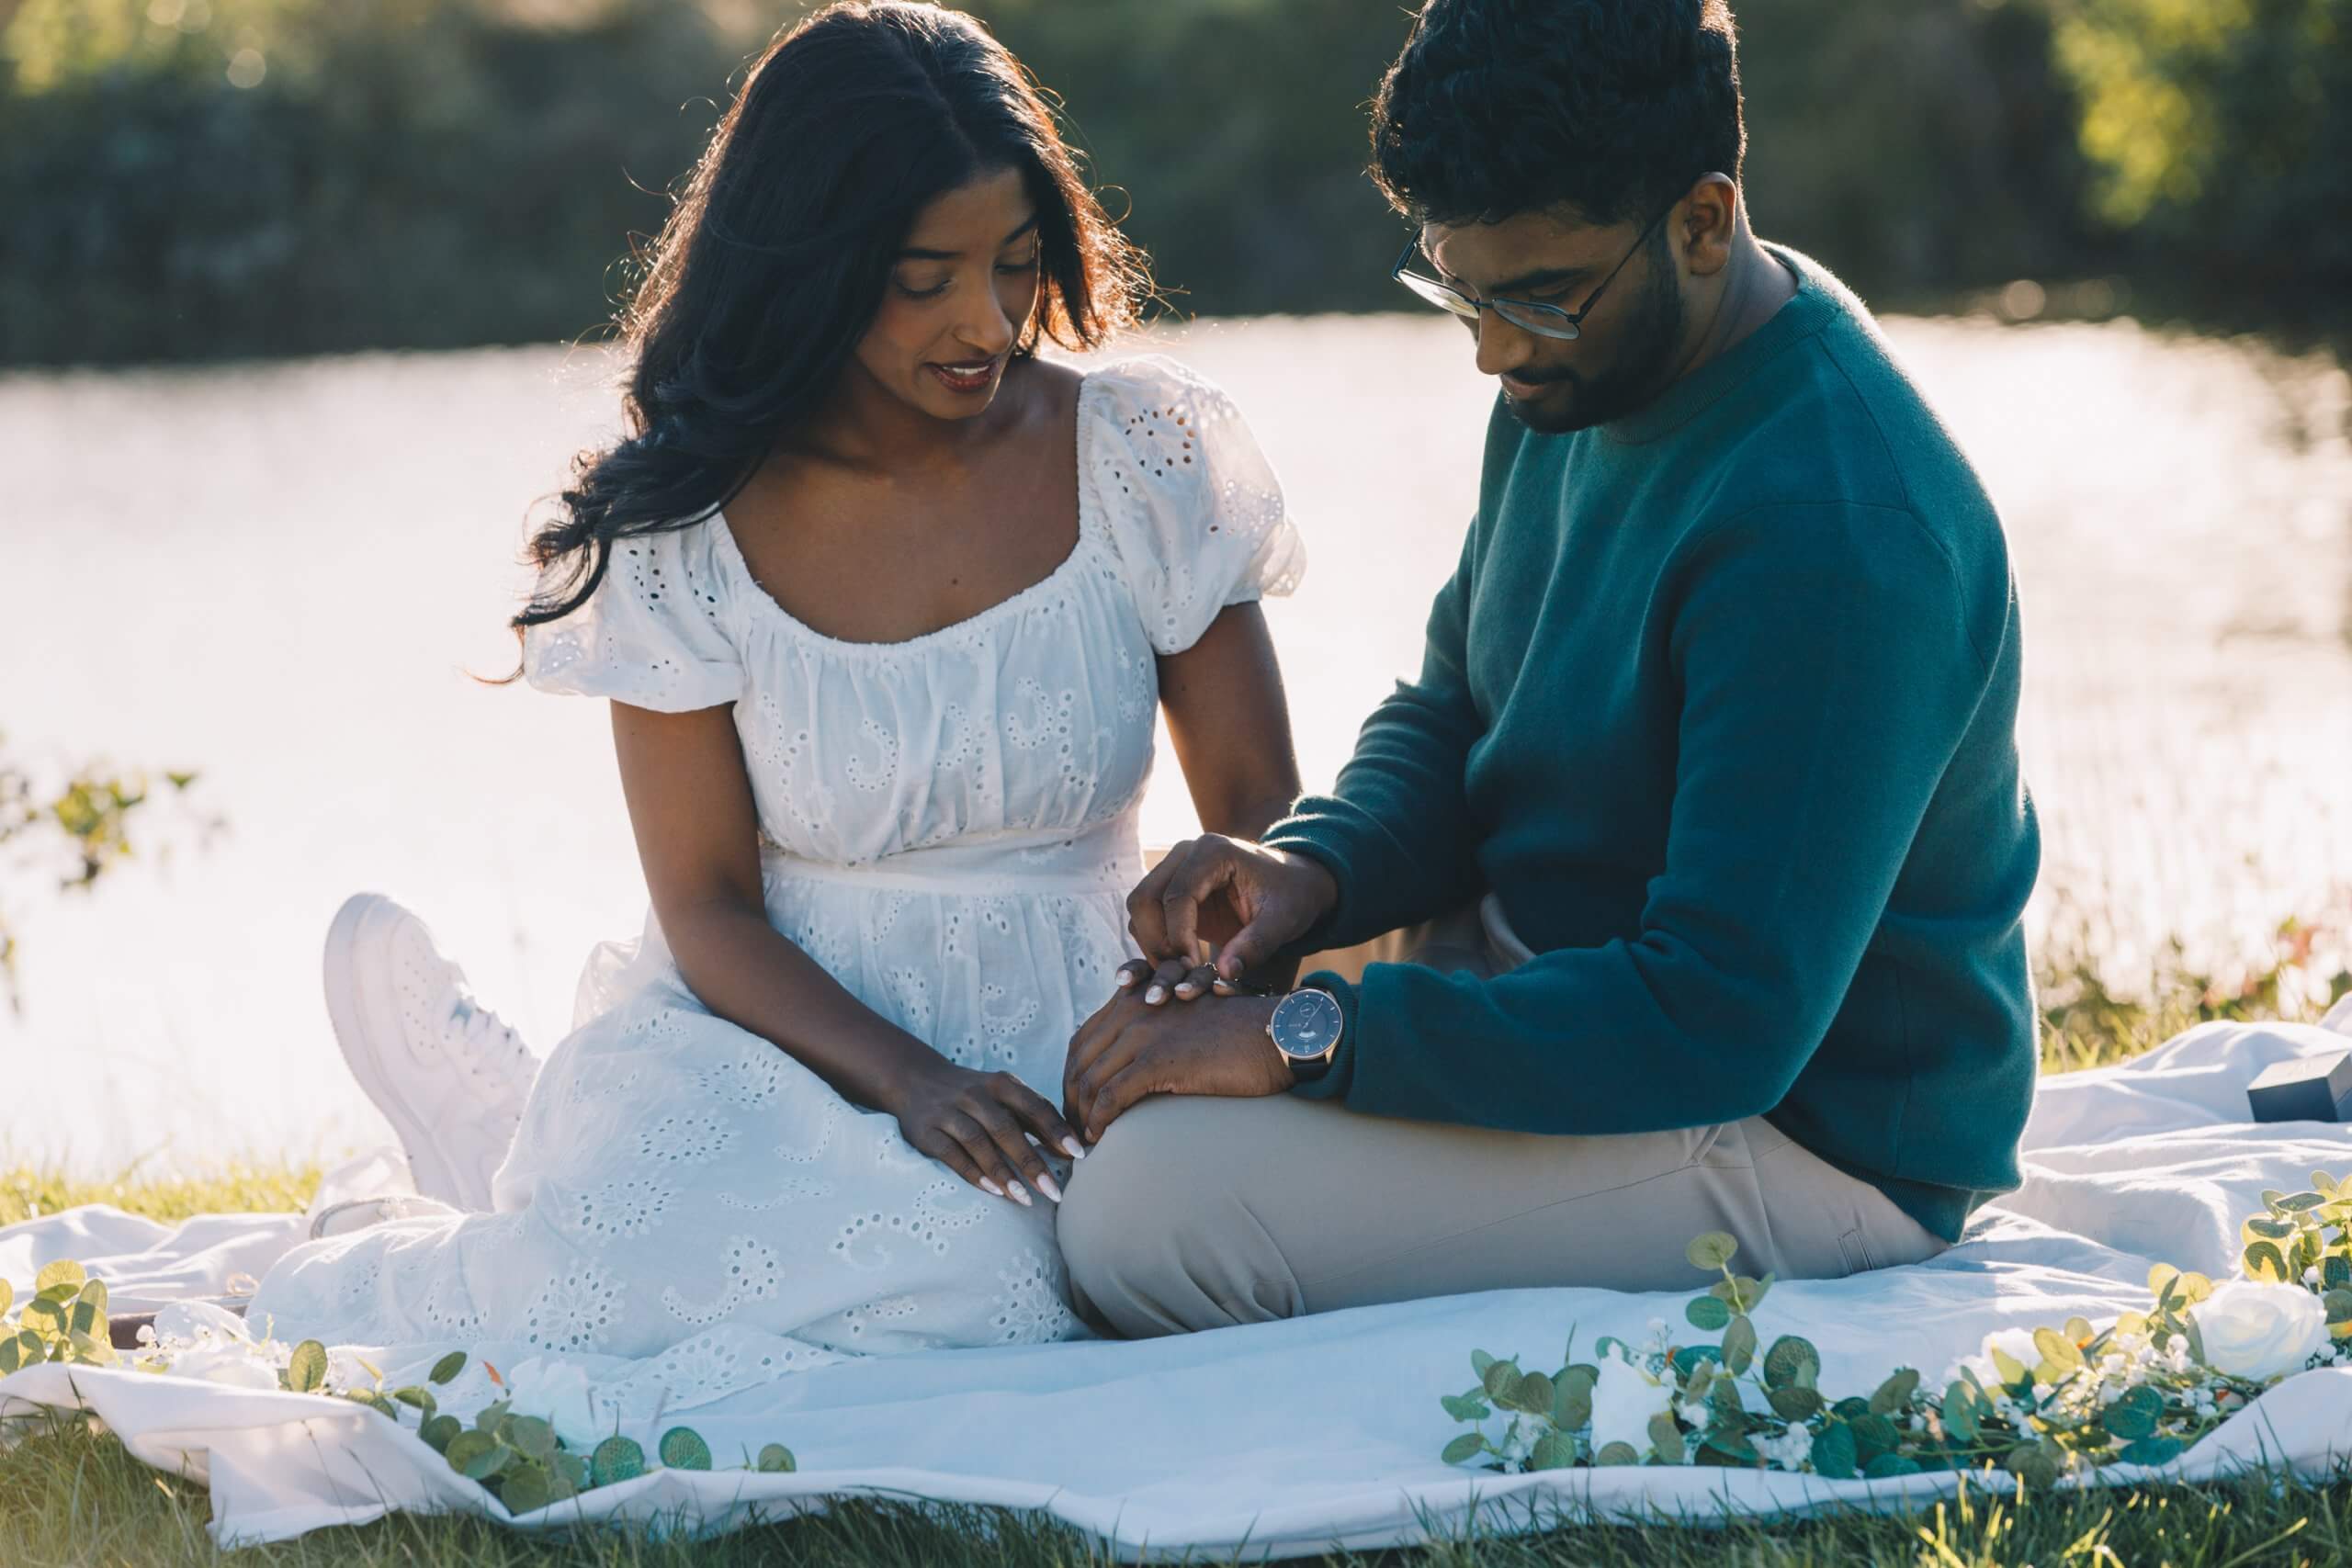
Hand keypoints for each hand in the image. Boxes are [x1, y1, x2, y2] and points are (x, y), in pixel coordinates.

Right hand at [887, 1060, 1085, 1206]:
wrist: (915, 1079)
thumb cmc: (975, 1096)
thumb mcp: (1005, 1097)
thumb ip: (1036, 1120)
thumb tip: (1073, 1151)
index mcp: (1001, 1083)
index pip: (1034, 1105)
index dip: (1057, 1130)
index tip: (1079, 1155)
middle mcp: (975, 1095)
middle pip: (1007, 1129)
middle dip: (1032, 1162)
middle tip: (1053, 1192)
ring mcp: (948, 1112)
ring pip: (978, 1142)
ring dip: (1003, 1172)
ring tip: (1024, 1199)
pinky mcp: (926, 1131)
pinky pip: (951, 1154)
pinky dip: (972, 1173)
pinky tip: (992, 1191)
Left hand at [1062, 987, 1289, 1143]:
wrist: (1275, 1036)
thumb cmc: (1236, 1037)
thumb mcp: (1183, 1023)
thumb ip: (1152, 1033)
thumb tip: (1125, 1072)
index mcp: (1136, 999)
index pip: (1083, 1039)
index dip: (1071, 1074)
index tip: (1074, 1104)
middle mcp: (1133, 1009)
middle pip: (1079, 1060)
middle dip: (1070, 1098)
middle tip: (1071, 1129)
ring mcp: (1144, 1033)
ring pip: (1090, 1080)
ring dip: (1081, 1115)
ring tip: (1083, 1140)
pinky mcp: (1158, 1061)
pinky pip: (1112, 1096)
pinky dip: (1099, 1121)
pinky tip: (1101, 1138)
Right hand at [1124, 836, 1336, 992]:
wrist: (1292, 884)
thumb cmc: (1291, 898)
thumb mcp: (1282, 922)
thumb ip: (1255, 946)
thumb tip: (1224, 973)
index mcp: (1213, 851)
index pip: (1177, 896)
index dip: (1179, 937)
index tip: (1193, 969)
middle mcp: (1185, 853)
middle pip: (1145, 898)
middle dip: (1157, 942)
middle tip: (1180, 975)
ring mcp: (1174, 867)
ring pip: (1139, 908)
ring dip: (1152, 944)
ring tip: (1181, 972)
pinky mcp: (1171, 887)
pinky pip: (1147, 916)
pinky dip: (1154, 942)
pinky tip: (1180, 962)